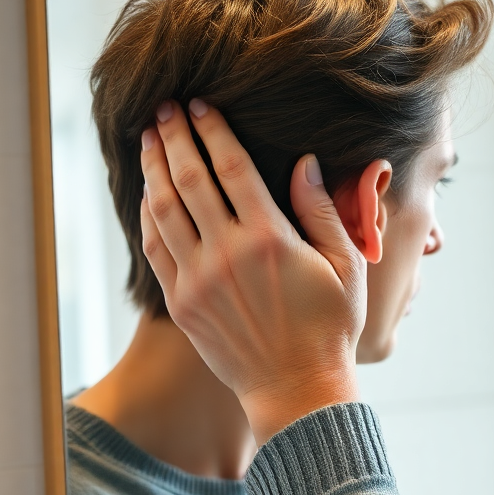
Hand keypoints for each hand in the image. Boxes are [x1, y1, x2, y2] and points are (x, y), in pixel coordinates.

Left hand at [139, 98, 365, 442]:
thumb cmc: (331, 326)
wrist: (298, 389)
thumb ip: (321, 210)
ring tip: (149, 139)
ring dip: (153, 168)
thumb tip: (303, 162)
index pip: (231, 166)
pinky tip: (150, 193)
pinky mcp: (182, 304)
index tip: (200, 104)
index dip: (212, 129)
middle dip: (174, 136)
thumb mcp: (345, 264)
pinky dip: (148, 214)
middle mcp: (227, 254)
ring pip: (163, 209)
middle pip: (189, 178)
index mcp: (270, 238)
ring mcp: (198, 280)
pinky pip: (155, 248)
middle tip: (164, 107)